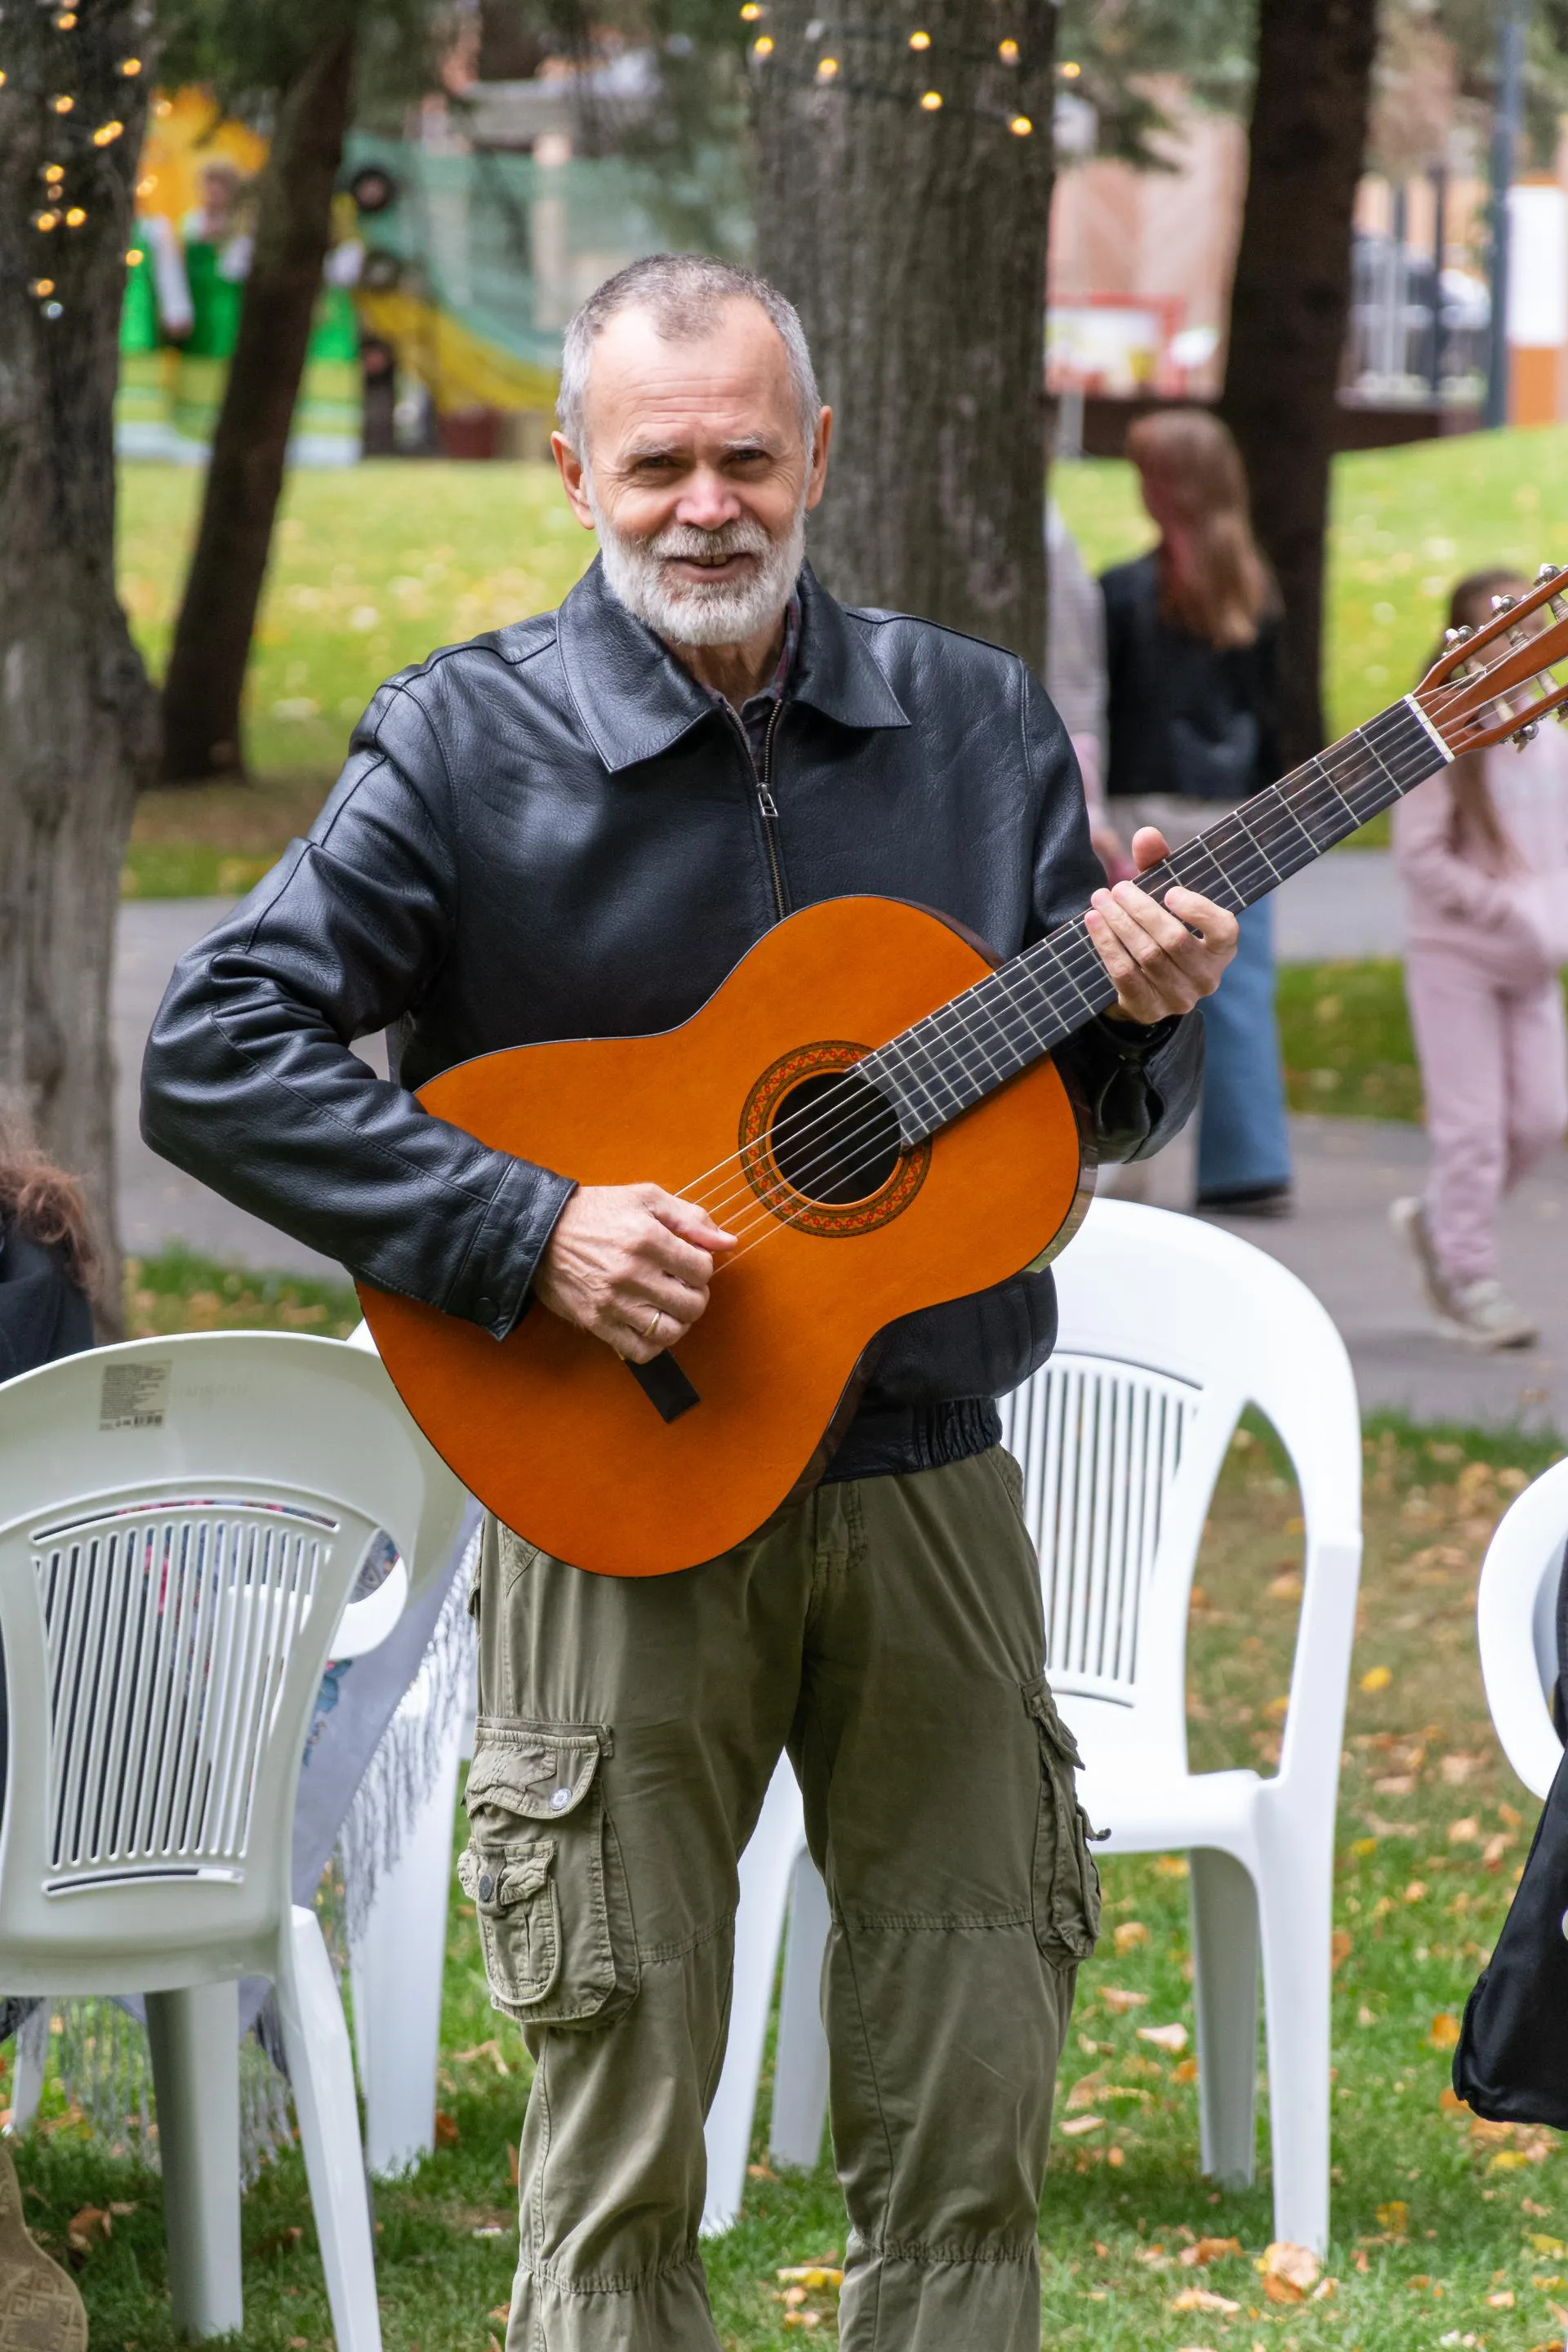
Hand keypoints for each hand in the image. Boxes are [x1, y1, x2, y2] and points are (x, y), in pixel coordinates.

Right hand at [535, 1183, 735, 1361]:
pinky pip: (640, 1350)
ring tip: (669, 1306)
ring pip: (671, 1332)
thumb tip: (728, 1242)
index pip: (702, 1269)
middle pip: (692, 1304)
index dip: (703, 1266)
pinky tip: (651, 1324)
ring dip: (679, 1322)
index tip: (689, 1261)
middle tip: (682, 1285)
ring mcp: (614, 1302)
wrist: (541, 1232)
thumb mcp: (645, 1198)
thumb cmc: (597, 1212)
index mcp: (647, 1238)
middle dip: (696, 1295)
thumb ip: (690, 1218)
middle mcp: (632, 1273)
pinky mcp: (597, 1322)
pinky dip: (654, 1344)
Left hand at [1085, 825, 1238, 1023]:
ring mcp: (1180, 998)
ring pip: (1147, 956)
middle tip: (1117, 888)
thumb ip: (1159, 865)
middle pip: (1174, 940)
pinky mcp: (1150, 1009)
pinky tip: (1093, 923)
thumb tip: (1146, 834)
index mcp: (1222, 949)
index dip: (1198, 911)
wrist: (1143, 985)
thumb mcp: (1163, 897)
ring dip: (1119, 924)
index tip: (1170, 892)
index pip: (1224, 930)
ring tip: (1100, 900)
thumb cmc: (1160, 928)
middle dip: (1141, 910)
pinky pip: (1125, 974)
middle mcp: (1207, 977)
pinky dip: (1106, 945)